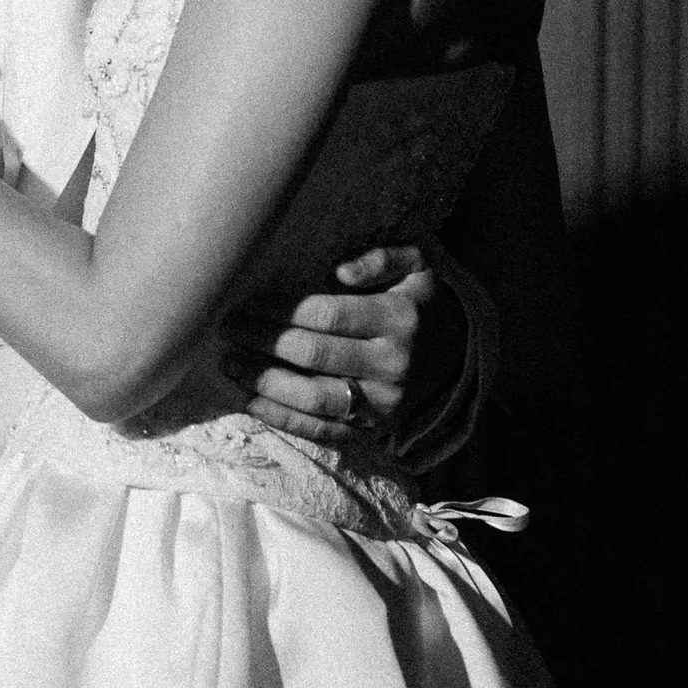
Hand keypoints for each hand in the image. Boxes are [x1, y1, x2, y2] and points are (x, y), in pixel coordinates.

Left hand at [224, 248, 434, 439]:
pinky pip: (323, 430)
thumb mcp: (418, 265)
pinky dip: (283, 419)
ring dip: (264, 382)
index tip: (247, 300)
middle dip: (263, 340)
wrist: (459, 357)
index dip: (281, 310)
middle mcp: (391, 365)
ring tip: (229, 363)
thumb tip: (339, 271)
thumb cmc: (423, 302)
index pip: (327, 315)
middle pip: (313, 355)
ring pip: (313, 399)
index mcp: (398, 318)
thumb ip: (382, 257)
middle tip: (227, 327)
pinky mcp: (373, 428)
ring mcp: (382, 403)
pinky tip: (251, 400)